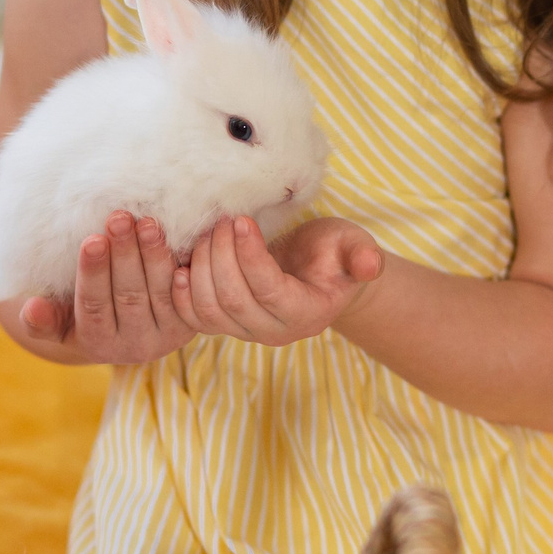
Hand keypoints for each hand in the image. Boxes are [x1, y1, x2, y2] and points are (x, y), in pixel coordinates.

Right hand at [16, 212, 197, 365]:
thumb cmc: (84, 316)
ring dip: (154, 254)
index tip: (92, 240)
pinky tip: (178, 236)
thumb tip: (29, 309)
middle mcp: (135, 346)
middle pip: (129, 296)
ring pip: (160, 291)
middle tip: (119, 218)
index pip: (94, 306)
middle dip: (125, 255)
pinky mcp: (191, 321)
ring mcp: (167, 335)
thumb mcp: (60, 324)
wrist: (130, 329)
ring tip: (147, 222)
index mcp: (98, 344)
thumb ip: (43, 320)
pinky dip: (181, 264)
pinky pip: (187, 291)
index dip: (93, 274)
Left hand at [170, 214, 384, 347]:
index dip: (250, 258)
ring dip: (200, 268)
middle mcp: (275, 331)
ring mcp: (246, 332)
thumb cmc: (334, 254)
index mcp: (308, 313)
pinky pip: (194, 319)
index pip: (270, 292)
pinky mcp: (225, 325)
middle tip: (222, 221)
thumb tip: (371, 265)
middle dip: (220, 257)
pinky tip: (181, 266)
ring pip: (209, 311)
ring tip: (208, 234)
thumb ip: (364, 256)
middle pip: (234, 301)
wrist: (316, 271)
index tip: (241, 221)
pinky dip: (182, 294)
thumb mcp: (355, 246)